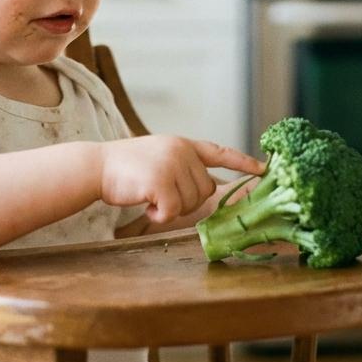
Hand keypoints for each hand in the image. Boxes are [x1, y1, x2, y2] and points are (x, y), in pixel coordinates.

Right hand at [98, 135, 263, 223]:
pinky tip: (146, 207)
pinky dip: (160, 217)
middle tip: (160, 195)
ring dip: (170, 209)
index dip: (243, 162)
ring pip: (191, 203)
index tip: (264, 169)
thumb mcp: (159, 156)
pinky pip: (173, 212)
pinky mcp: (162, 182)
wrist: (96, 166)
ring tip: (149, 196)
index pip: (220, 152)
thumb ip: (183, 166)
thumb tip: (208, 187)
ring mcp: (173, 165)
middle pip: (205, 190)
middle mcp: (182, 151)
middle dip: (186, 201)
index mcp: (183, 144)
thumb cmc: (125, 168)